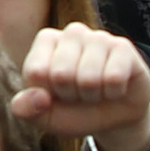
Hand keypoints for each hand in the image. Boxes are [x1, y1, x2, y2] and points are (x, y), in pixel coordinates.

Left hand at [12, 22, 149, 150]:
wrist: (115, 118)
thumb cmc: (74, 111)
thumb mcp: (45, 117)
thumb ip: (26, 109)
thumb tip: (39, 96)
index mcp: (46, 40)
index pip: (36, 72)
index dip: (47, 95)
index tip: (57, 93)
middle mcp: (72, 32)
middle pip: (62, 74)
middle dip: (72, 96)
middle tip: (80, 94)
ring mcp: (100, 37)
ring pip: (89, 78)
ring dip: (93, 96)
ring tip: (97, 90)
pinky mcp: (124, 48)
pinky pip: (114, 78)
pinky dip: (113, 93)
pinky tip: (114, 87)